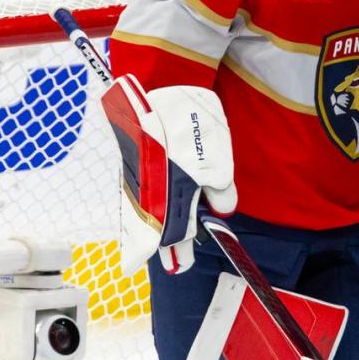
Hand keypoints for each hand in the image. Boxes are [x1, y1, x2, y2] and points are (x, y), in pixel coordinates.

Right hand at [103, 76, 236, 274]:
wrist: (158, 92)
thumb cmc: (191, 129)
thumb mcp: (218, 162)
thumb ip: (221, 191)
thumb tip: (222, 210)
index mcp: (170, 199)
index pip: (174, 236)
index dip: (179, 252)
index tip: (182, 267)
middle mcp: (149, 195)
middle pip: (160, 229)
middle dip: (172, 246)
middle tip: (179, 264)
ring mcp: (139, 181)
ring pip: (150, 214)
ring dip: (160, 229)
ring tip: (171, 245)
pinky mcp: (136, 166)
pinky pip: (143, 197)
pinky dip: (152, 210)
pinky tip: (160, 212)